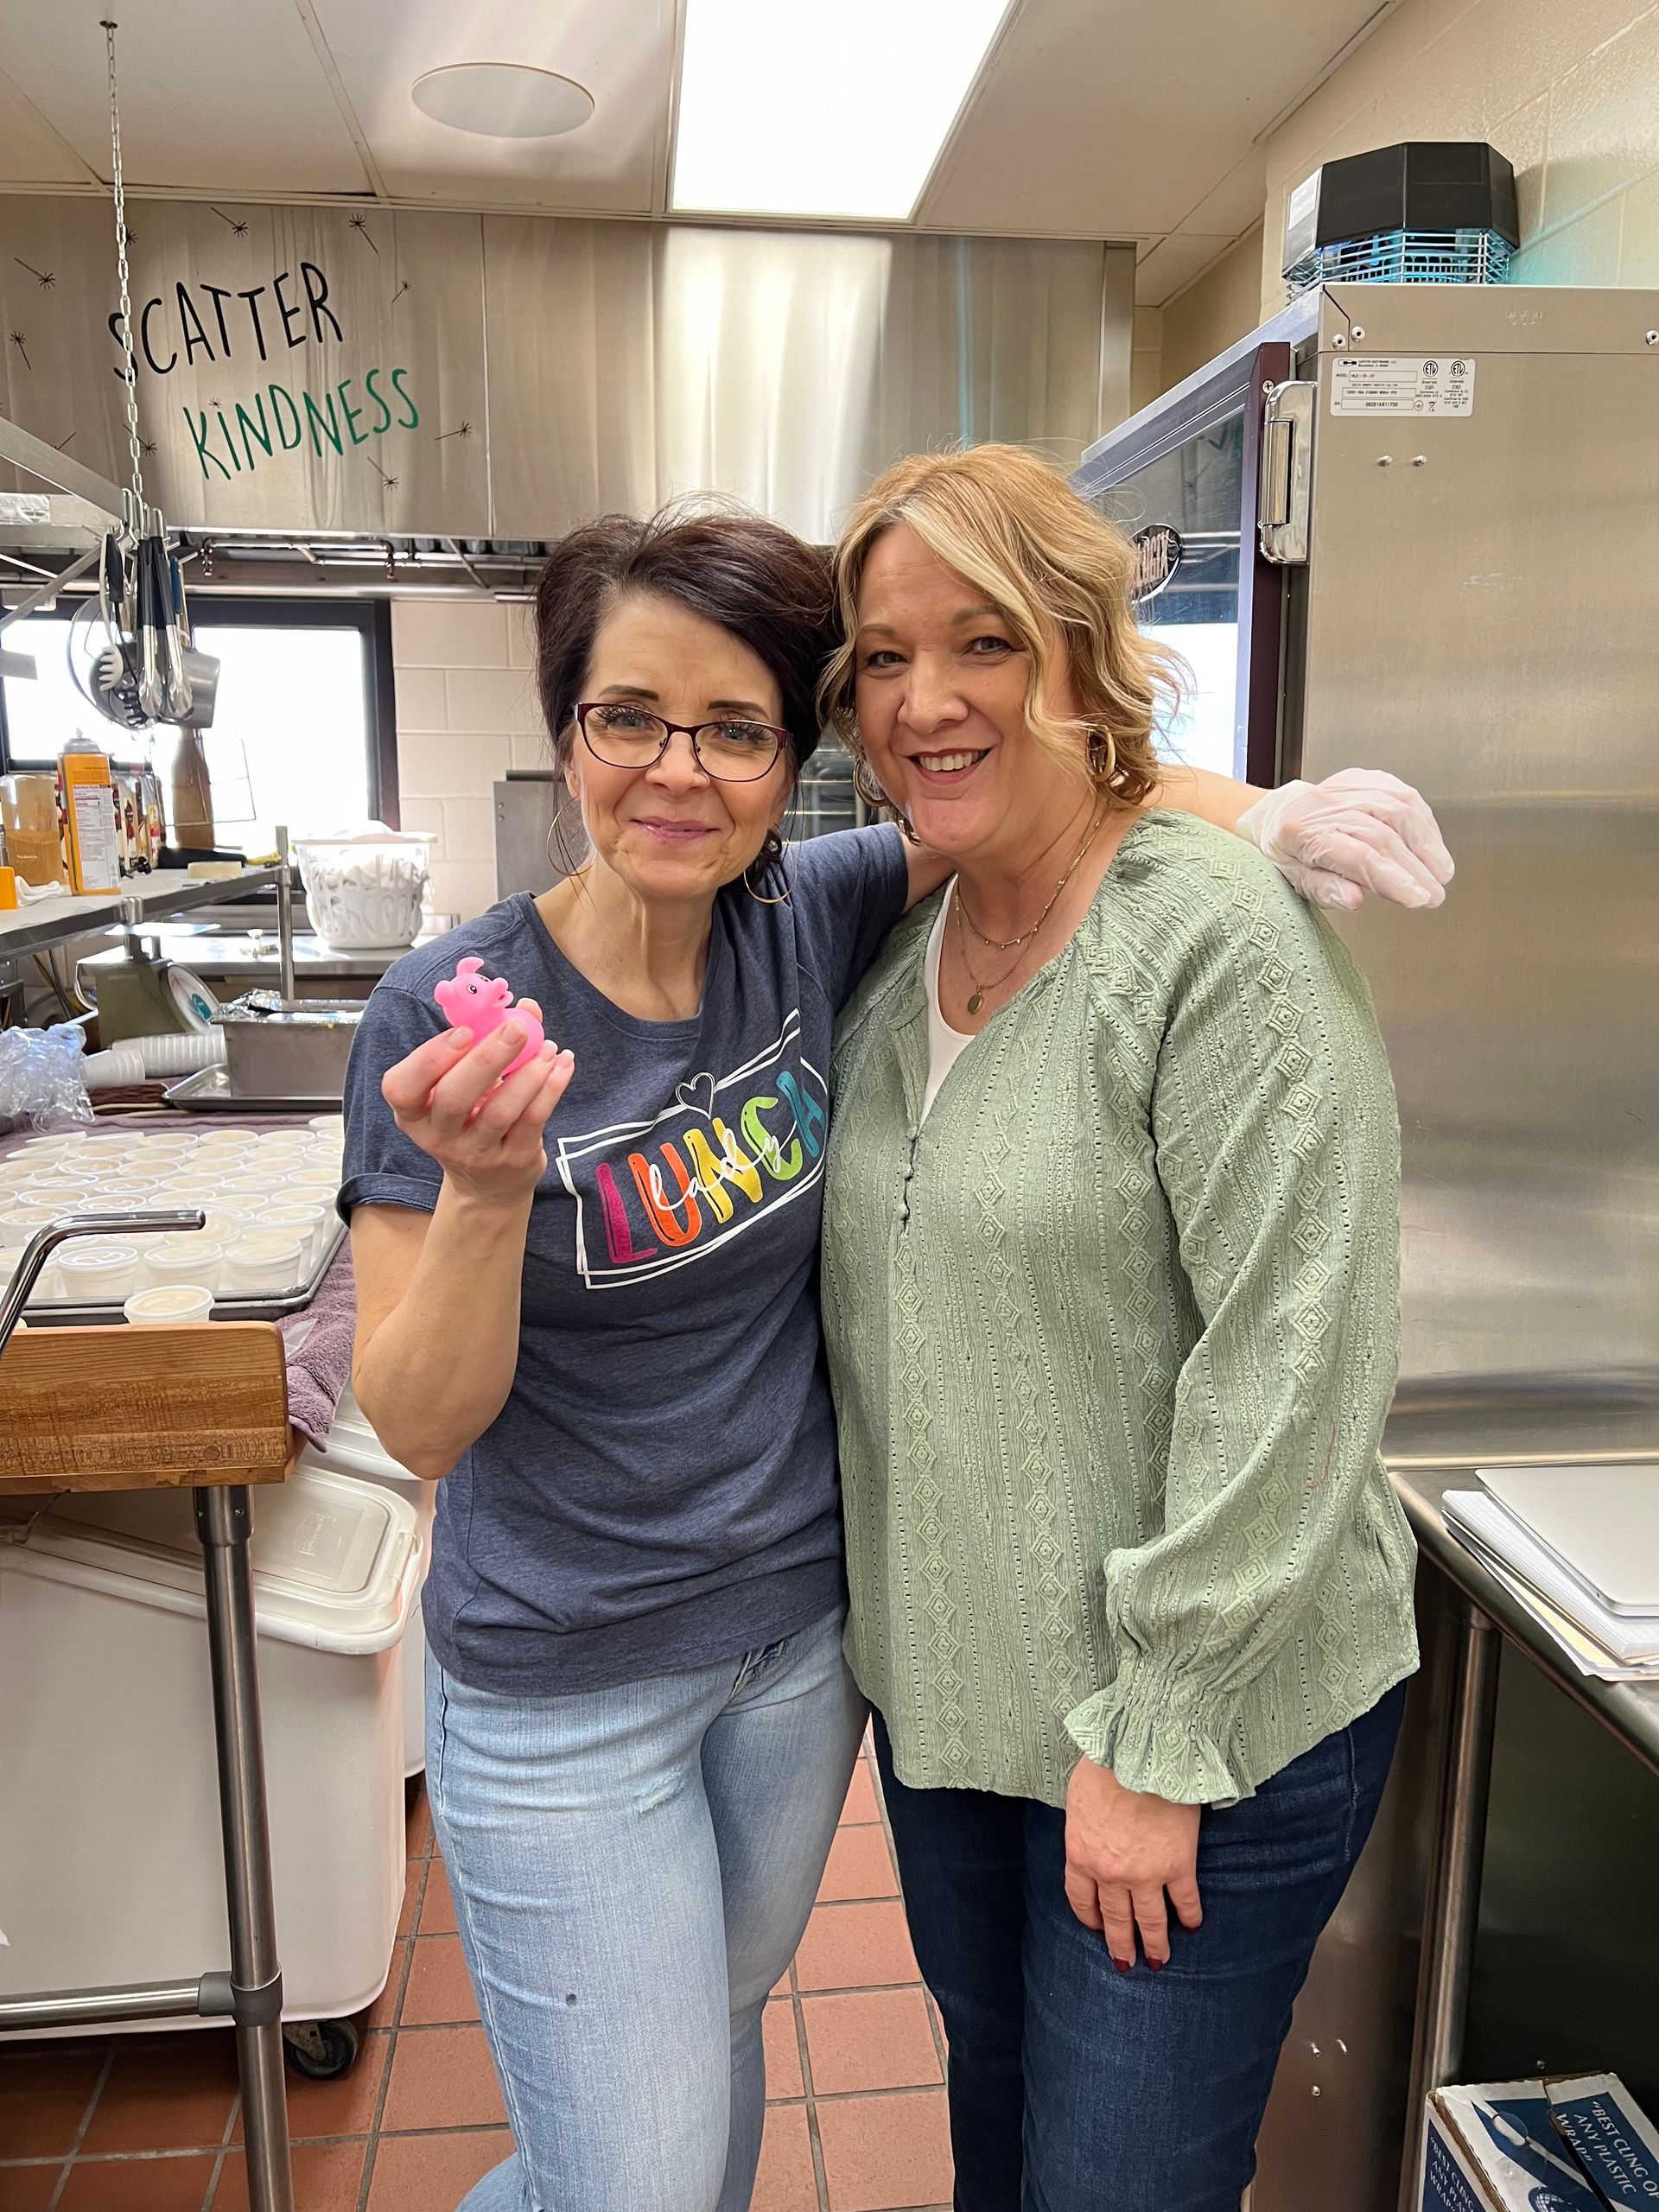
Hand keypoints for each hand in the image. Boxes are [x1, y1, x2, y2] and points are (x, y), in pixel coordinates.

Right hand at [381, 996, 573, 1207]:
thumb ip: (486, 1041)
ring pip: (499, 1112)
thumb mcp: (463, 1083)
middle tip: (516, 1028)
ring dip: (527, 1073)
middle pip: (454, 1098)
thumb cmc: (470, 1117)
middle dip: (487, 1058)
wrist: (488, 1184)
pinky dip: (551, 1089)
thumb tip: (526, 1008)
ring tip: (548, 1046)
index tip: (464, 1032)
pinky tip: (563, 1064)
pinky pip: (533, 1121)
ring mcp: (476, 1153)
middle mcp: (438, 1136)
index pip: (402, 1088)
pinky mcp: (513, 1161)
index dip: (430, 1058)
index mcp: (414, 1113)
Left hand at [1063, 1755, 1201, 1970]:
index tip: (1096, 1928)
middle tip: (1127, 1963)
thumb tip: (1091, 1832)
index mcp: (1081, 1855)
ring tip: (1160, 1960)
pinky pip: (1185, 1900)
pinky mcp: (1178, 1866)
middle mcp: (1110, 1874)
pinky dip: (1189, 1915)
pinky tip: (1192, 1925)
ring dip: (1155, 1943)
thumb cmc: (1105, 1767)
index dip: (1089, 1918)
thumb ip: (1084, 1826)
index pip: (1081, 1899)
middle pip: (1114, 1918)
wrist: (1140, 1755)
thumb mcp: (1079, 1799)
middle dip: (1121, 1944)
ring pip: (1149, 1920)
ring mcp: (1145, 1874)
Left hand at [1237, 769, 1454, 911]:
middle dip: (1415, 869)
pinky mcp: (1363, 778)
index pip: (1358, 856)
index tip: (1418, 898)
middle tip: (1434, 895)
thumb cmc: (1286, 852)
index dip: (1393, 878)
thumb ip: (1326, 890)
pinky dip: (1423, 819)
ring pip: (1398, 809)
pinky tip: (1432, 841)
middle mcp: (1324, 804)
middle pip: (1382, 835)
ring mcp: (1346, 787)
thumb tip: (1356, 900)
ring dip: (1427, 842)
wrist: (1275, 816)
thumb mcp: (1294, 881)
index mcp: (1301, 832)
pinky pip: (1401, 793)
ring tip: (1441, 871)